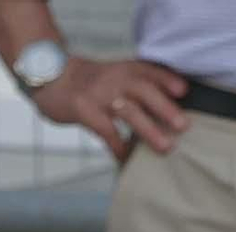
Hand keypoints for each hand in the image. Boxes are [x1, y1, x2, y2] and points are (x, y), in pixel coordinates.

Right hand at [32, 54, 188, 159]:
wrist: (50, 76)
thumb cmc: (89, 83)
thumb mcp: (114, 74)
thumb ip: (136, 86)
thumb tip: (167, 110)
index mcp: (124, 69)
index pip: (149, 71)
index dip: (167, 80)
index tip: (184, 91)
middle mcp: (114, 78)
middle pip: (143, 90)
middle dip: (164, 107)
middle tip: (184, 126)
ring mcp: (98, 94)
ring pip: (128, 111)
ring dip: (149, 130)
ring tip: (166, 147)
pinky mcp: (83, 109)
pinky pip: (106, 131)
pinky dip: (118, 146)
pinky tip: (127, 159)